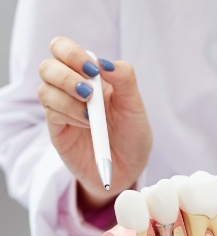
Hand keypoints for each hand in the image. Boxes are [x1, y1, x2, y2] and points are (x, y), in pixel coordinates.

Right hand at [38, 36, 151, 207]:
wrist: (128, 170)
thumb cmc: (132, 136)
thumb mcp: (135, 107)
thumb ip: (124, 79)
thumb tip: (104, 62)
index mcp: (89, 76)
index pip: (64, 49)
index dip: (72, 53)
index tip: (93, 71)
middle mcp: (70, 90)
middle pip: (48, 67)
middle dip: (66, 75)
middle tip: (89, 92)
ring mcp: (62, 110)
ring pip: (45, 90)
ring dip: (68, 99)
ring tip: (91, 116)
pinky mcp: (58, 130)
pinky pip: (51, 114)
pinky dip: (69, 115)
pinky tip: (87, 124)